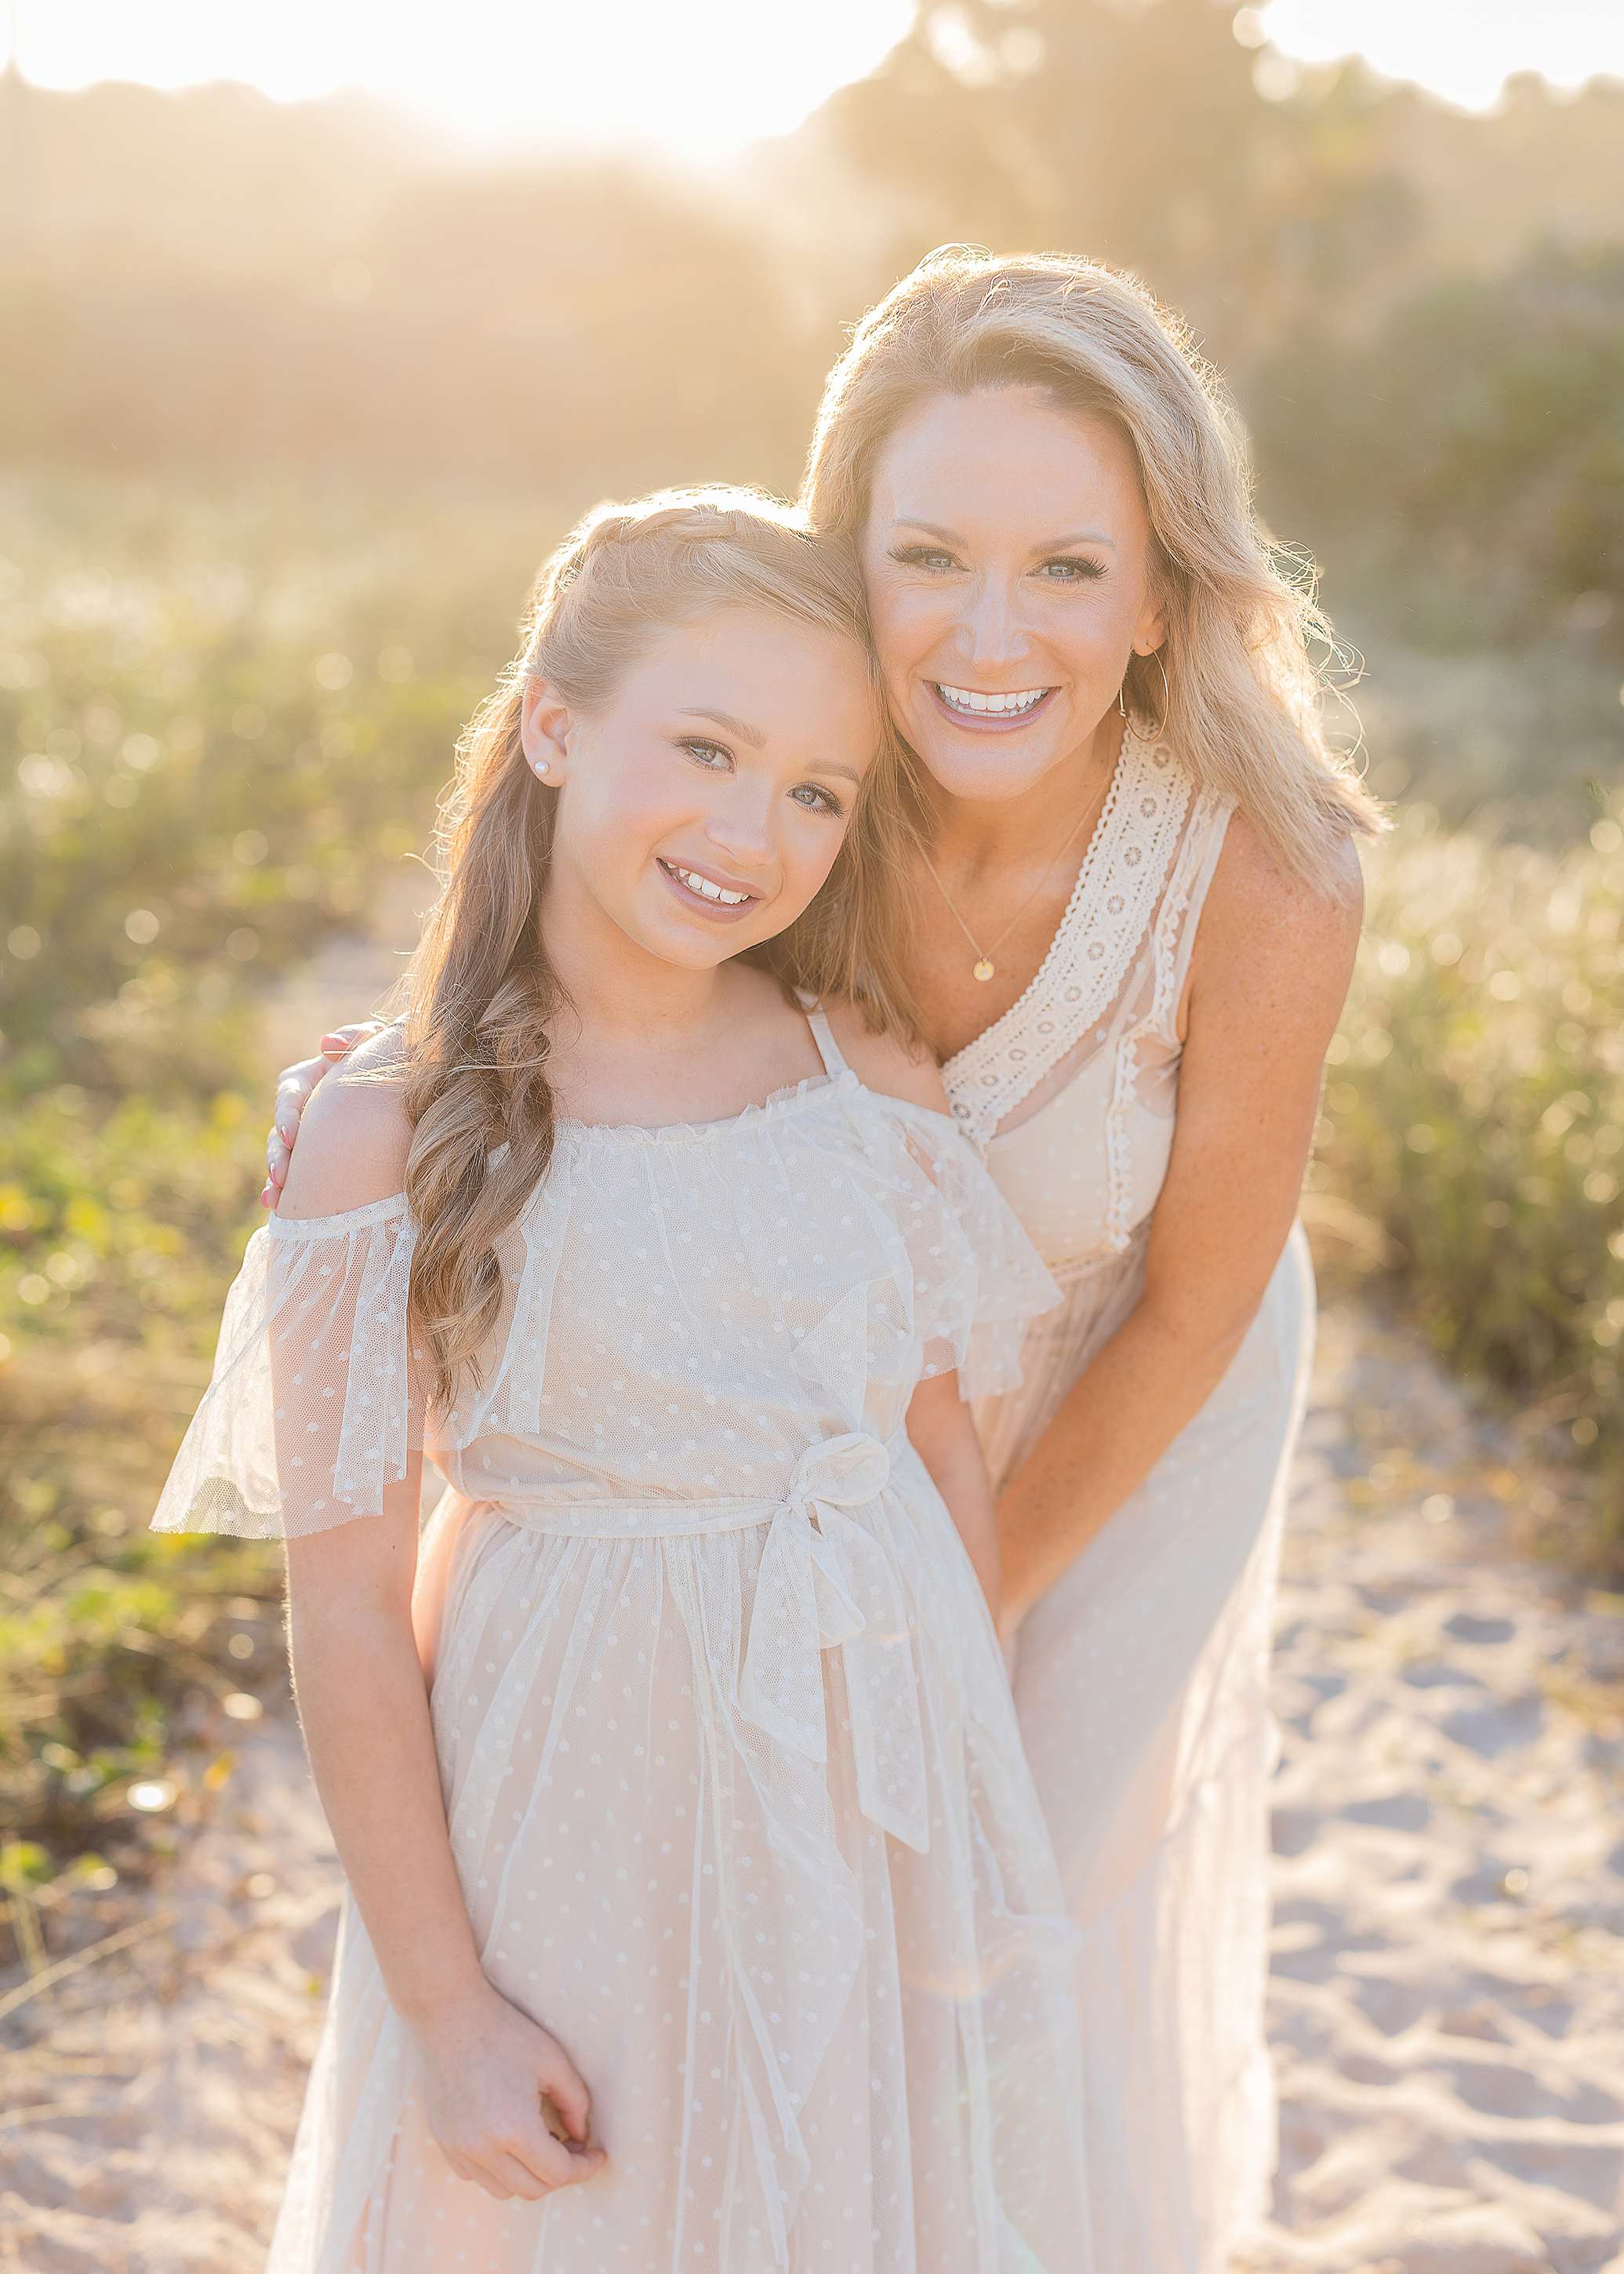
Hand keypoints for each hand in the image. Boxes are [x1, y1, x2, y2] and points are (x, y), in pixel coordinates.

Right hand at [261, 1021, 385, 1206]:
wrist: (404, 1090)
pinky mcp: (315, 1159)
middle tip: (282, 1175)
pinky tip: (275, 1204)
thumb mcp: (374, 1042)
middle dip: (278, 1154)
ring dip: (276, 1175)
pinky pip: (295, 1176)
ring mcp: (307, 1136)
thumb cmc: (386, 1060)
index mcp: (312, 1078)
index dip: (287, 1114)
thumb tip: (325, 1043)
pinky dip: (282, 1189)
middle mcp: (304, 1108)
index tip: (292, 1136)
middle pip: (280, 1131)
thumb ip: (354, 1037)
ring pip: (282, 1156)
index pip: (290, 1093)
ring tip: (275, 1195)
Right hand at [411, 1984, 605, 2201]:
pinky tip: (508, 2139)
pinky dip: (498, 2170)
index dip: (585, 2168)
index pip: (558, 2174)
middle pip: (532, 2189)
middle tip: (573, 2146)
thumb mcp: (553, 2062)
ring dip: (528, 2176)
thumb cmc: (503, 2032)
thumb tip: (581, 2136)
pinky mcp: (442, 2141)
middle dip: (560, 2174)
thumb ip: (575, 2103)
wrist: (447, 2015)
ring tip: (541, 2142)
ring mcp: (458, 2148)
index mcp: (514, 2129)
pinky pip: (475, 2175)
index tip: (596, 2154)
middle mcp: (482, 2149)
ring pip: (502, 2189)